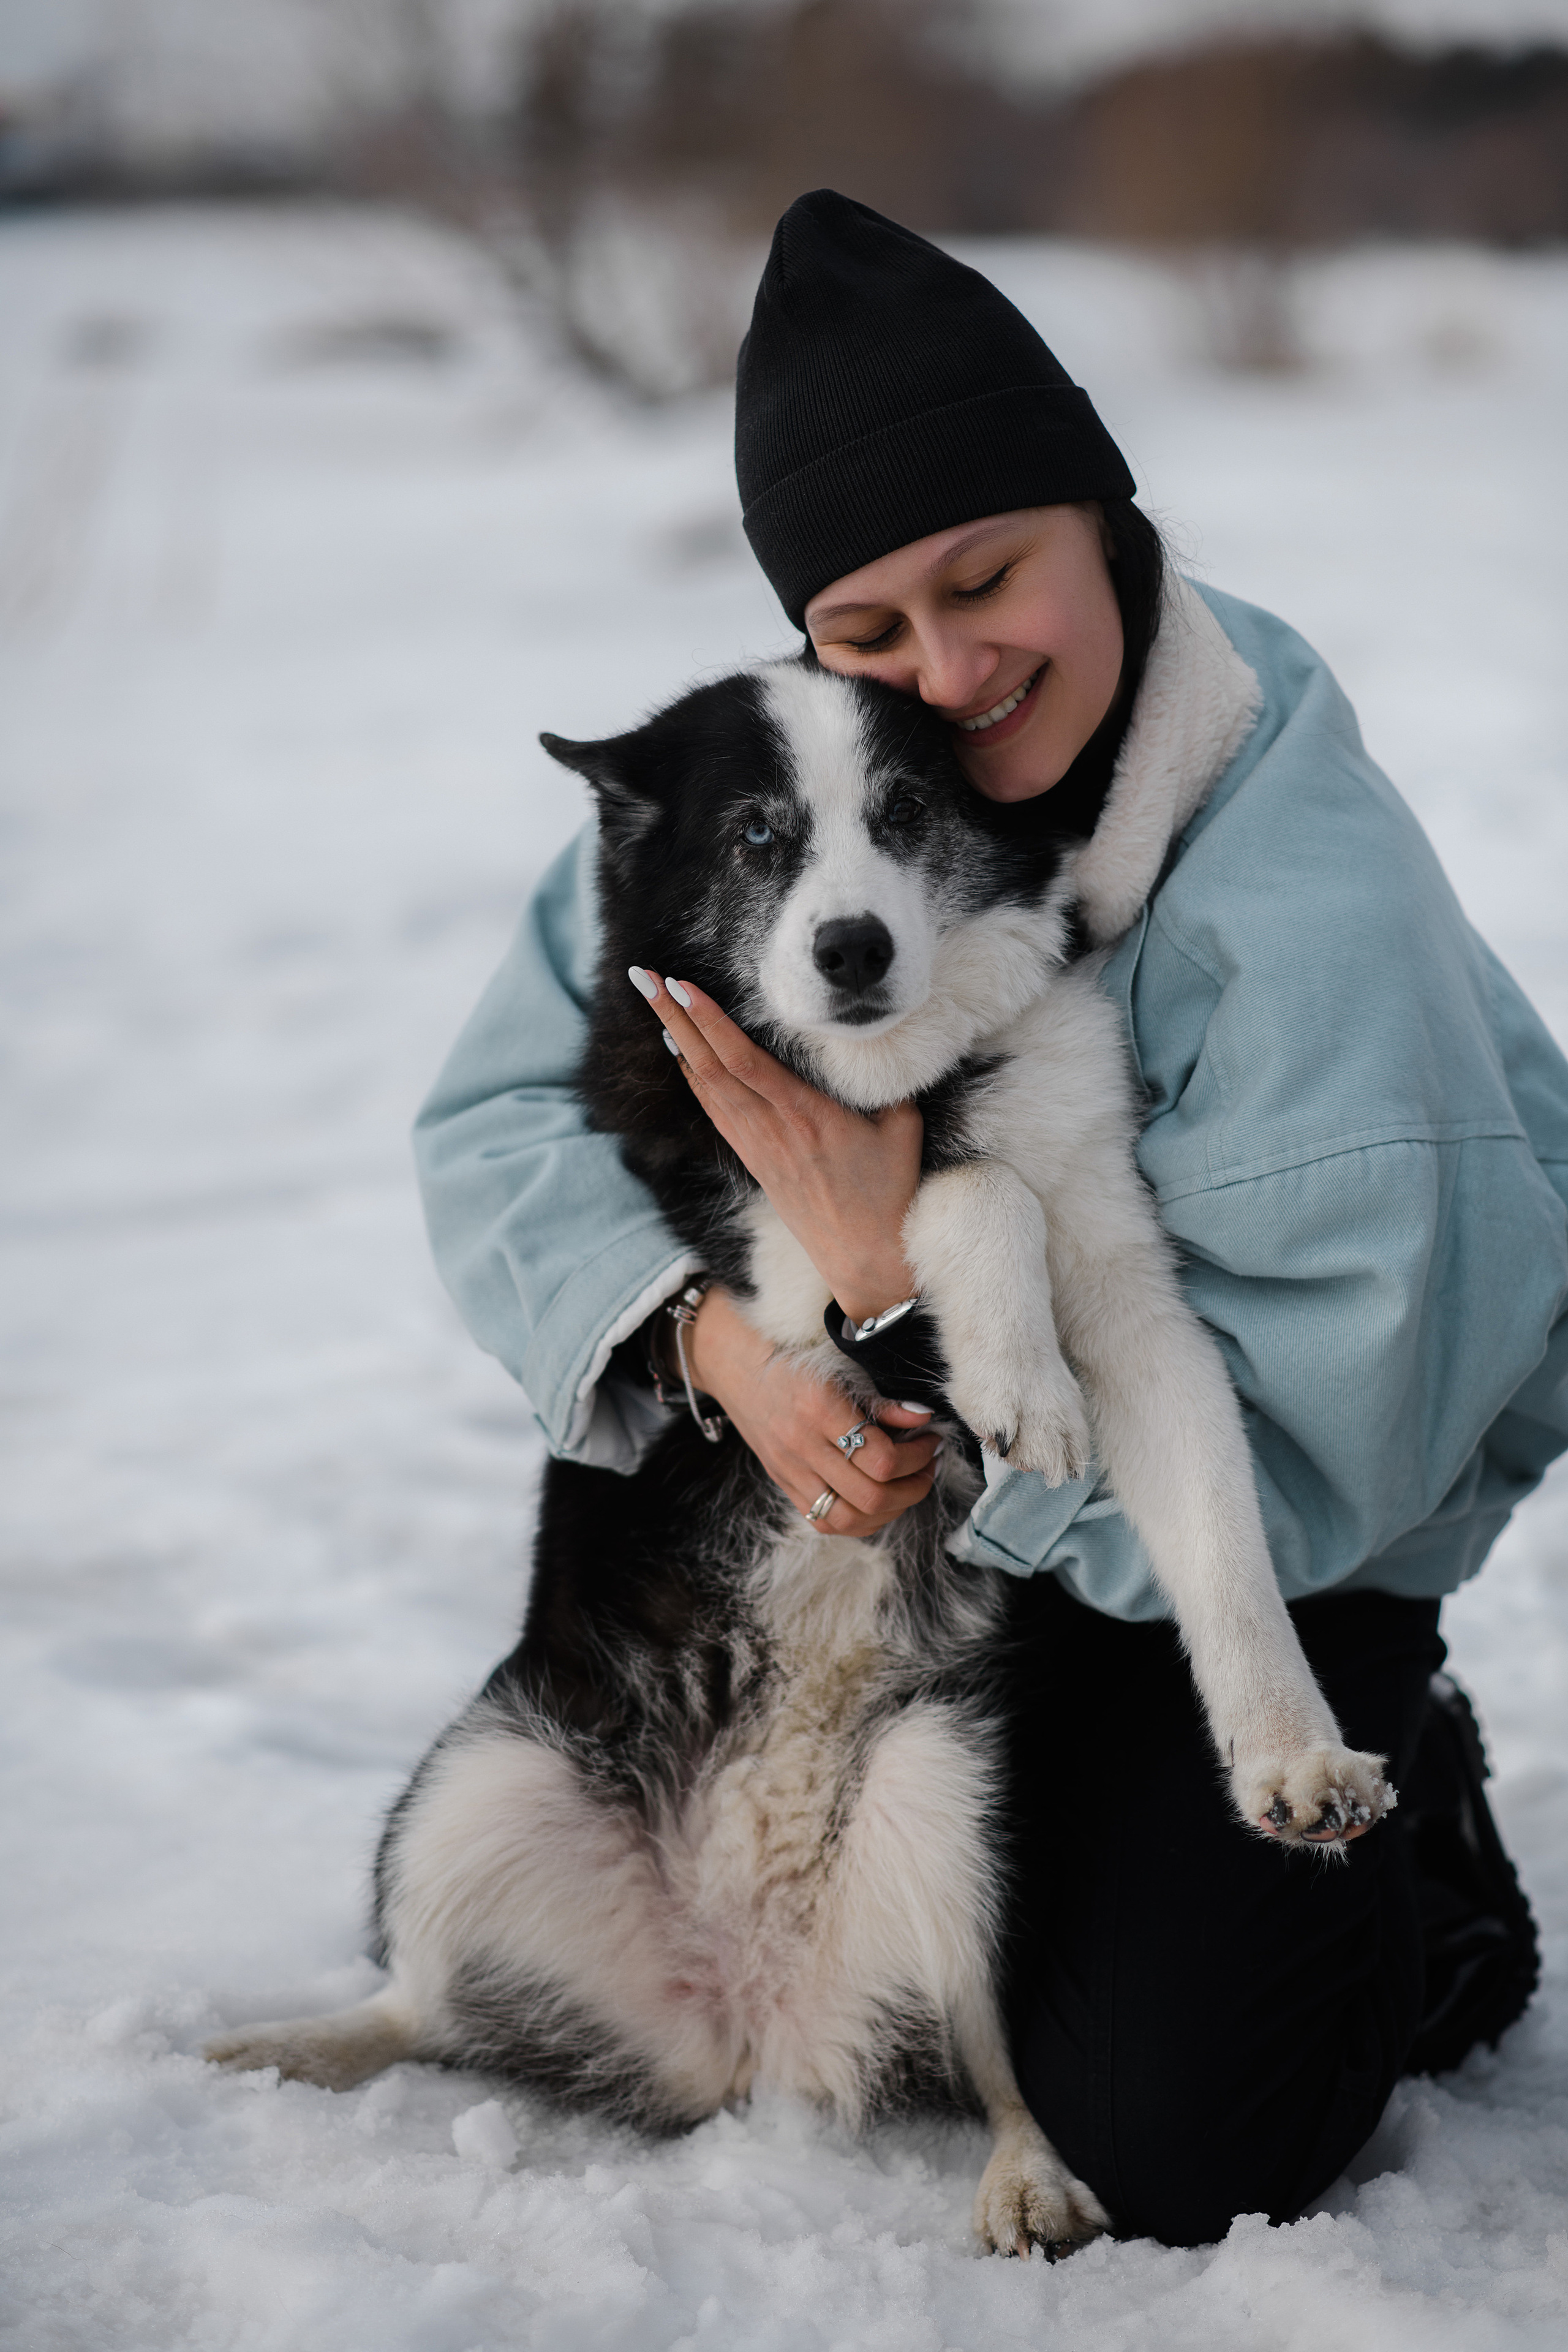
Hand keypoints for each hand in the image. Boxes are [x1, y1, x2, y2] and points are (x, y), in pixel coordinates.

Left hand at [631, 968, 921, 1324]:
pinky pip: (714, 1111)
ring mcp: (757, 1146)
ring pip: (705, 1086)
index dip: (708, 1020)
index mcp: (804, 1115)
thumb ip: (888, 1084)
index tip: (681, 986)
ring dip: (678, 1042)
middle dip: (674, 1018)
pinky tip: (682, 1056)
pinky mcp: (754, 1161)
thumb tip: (887, 1040)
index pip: (743, 1059)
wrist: (864, 1259)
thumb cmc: (888, 1193)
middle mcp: (770, 1128)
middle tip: (642, 979)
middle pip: (709, 1065)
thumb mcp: (903, 1130)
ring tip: (655, 1005)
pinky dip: (694, 1077)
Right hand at [686, 1287, 940, 1536]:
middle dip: (914, 1486)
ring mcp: (789, 1470)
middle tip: (929, 1465)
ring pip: (849, 1519)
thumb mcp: (839, 1365)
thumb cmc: (792, 1357)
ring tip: (909, 1485)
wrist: (734, 1364)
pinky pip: (825, 1521)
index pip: (881, 1459)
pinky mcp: (783, 1483)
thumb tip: (924, 1421)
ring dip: (890, 1509)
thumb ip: (881, 1400)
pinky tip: (878, 1498)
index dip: (918, 1456)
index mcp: (819, 1409)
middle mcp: (802, 1446)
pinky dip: (859, 1518)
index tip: (931, 1439)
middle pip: (870, 1496)